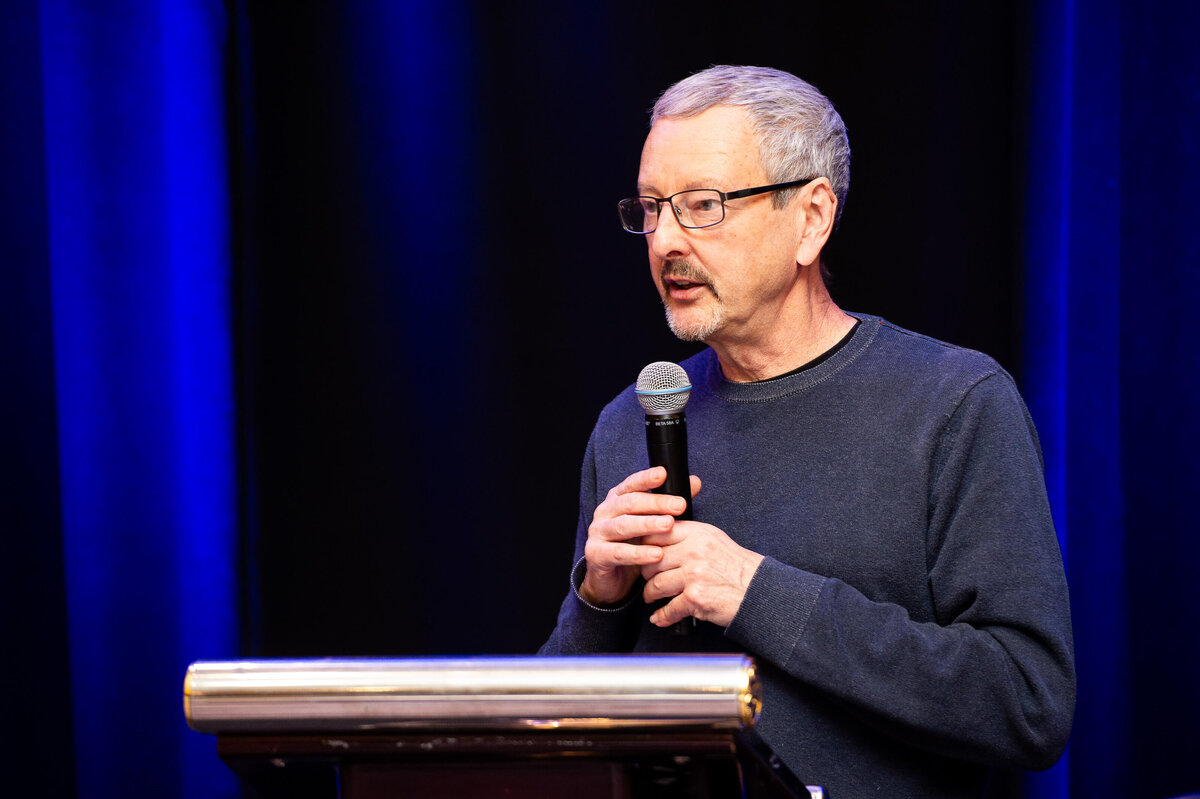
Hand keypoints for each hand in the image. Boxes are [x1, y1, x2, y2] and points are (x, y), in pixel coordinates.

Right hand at [580, 466, 700, 606]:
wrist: (611, 579)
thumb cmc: (633, 545)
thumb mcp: (651, 522)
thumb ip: (670, 503)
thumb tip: (695, 482)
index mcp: (617, 500)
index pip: (632, 484)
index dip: (646, 478)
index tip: (663, 473)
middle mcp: (605, 512)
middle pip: (630, 503)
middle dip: (656, 503)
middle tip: (680, 505)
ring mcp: (598, 533)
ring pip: (623, 526)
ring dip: (648, 524)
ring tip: (669, 525)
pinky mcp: (596, 554)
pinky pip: (618, 552)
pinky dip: (638, 554)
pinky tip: (657, 555)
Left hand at [640, 521, 764, 627]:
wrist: (758, 591)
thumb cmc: (737, 566)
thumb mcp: (714, 539)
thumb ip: (689, 536)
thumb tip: (660, 537)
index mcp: (697, 533)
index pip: (657, 533)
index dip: (644, 544)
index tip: (640, 553)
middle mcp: (694, 551)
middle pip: (652, 560)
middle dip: (646, 572)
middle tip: (646, 578)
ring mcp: (694, 575)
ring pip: (656, 584)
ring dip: (650, 594)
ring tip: (651, 596)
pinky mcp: (695, 598)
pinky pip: (668, 609)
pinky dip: (661, 616)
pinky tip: (659, 617)